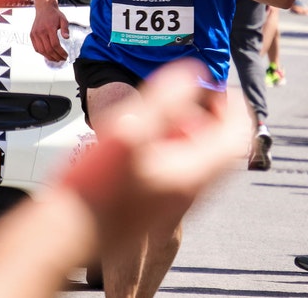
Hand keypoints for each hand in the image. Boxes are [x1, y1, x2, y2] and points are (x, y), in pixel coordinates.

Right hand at [31, 0, 71, 62]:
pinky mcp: (32, 35)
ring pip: (41, 50)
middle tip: (62, 59)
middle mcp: (40, 32)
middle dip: (56, 56)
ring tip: (56, 59)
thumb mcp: (63, 19)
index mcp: (49, 28)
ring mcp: (35, 34)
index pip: (55, 45)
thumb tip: (67, 38)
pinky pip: (36, 48)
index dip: (61, 52)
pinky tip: (48, 55)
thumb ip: (65, 28)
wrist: (44, 8)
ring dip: (49, 57)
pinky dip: (42, 54)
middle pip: (48, 49)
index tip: (66, 56)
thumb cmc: (55, 14)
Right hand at [60, 62, 249, 248]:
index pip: (237, 134)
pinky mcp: (162, 205)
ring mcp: (178, 200)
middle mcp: (192, 191)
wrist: (70, 232)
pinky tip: (147, 142)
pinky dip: (178, 148)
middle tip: (191, 97)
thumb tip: (192, 75)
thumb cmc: (94, 189)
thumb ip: (165, 99)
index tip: (215, 86)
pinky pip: (186, 170)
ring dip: (192, 132)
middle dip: (211, 115)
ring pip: (204, 159)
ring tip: (164, 118)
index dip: (232, 103)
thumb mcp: (128, 130)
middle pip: (223, 146)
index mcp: (193, 172)